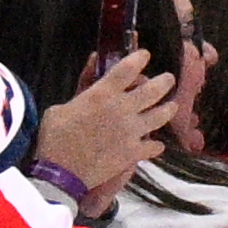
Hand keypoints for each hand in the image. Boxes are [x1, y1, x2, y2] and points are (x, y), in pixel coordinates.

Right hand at [32, 46, 174, 200]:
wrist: (61, 172)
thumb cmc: (55, 137)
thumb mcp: (61, 107)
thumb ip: (81, 87)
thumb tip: (92, 65)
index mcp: (103, 93)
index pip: (128, 68)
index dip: (139, 58)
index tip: (145, 55)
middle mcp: (122, 108)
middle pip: (153, 90)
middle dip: (164, 82)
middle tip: (169, 79)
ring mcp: (131, 131)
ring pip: (160, 116)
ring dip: (168, 109)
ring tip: (172, 106)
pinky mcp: (133, 153)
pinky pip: (153, 147)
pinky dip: (156, 146)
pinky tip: (157, 145)